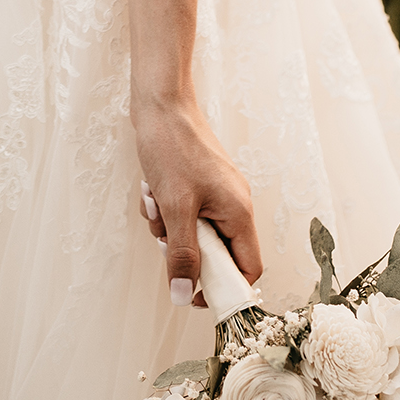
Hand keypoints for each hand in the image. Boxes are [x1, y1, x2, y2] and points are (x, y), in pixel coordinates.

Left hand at [133, 95, 260, 308]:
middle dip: (184, 250)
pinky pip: (183, 214)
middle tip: (164, 238)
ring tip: (155, 204)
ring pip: (194, 234)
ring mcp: (216, 193)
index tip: (194, 294)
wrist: (160, 103)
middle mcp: (233, 205)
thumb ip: (181, 255)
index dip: (224, 288)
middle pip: (217, 253)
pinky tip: (152, 191)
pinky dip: (165, 211)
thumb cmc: (172, 148)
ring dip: (168, 229)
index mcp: (239, 212)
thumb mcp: (174, 209)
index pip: (247, 268)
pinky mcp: (197, 184)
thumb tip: (184, 296)